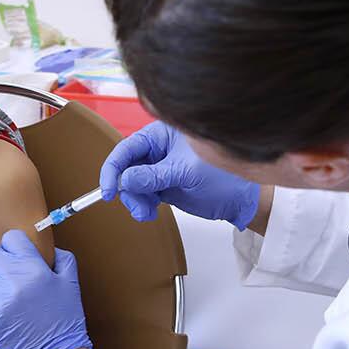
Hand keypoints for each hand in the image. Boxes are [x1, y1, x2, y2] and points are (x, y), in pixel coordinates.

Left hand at [0, 230, 91, 348]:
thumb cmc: (64, 323)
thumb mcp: (72, 285)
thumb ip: (63, 259)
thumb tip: (49, 247)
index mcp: (37, 269)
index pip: (12, 238)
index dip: (14, 247)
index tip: (16, 258)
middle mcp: (16, 280)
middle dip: (2, 265)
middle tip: (11, 280)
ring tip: (4, 297)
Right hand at [99, 121, 259, 229]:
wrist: (239, 199)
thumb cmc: (222, 176)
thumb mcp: (185, 173)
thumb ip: (154, 176)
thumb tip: (125, 179)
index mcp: (162, 135)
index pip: (127, 148)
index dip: (114, 168)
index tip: (109, 190)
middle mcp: (157, 150)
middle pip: (125, 167)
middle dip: (126, 189)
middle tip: (136, 206)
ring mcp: (158, 169)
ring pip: (131, 184)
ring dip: (134, 200)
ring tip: (146, 213)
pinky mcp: (162, 185)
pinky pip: (141, 194)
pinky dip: (141, 205)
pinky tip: (149, 212)